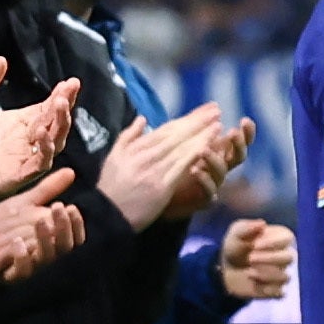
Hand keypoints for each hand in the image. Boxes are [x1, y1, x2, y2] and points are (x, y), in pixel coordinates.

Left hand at [0, 60, 81, 200]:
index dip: (60, 96)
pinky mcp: (16, 176)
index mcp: (12, 123)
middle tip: (68, 89)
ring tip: (59, 104)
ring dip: (59, 123)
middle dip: (64, 105)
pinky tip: (41, 131)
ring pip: (54, 141)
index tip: (70, 82)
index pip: (45, 108)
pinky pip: (39, 163)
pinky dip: (45, 148)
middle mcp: (21, 140)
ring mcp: (21, 158)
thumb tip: (1, 60)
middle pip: (55, 122)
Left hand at [0, 189, 88, 286]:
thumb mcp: (19, 205)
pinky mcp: (3, 276)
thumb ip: (45, 192)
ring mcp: (22, 267)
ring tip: (42, 221)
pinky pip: (19, 273)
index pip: (71, 238)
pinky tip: (18, 242)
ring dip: (46, 240)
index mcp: (45, 241)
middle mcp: (38, 257)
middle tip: (59, 209)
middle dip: (64, 229)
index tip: (71, 207)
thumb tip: (71, 172)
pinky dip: (22, 258)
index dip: (75, 226)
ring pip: (44, 261)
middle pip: (62, 249)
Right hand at [98, 104, 245, 228]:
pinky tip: (208, 147)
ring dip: (201, 135)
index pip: (167, 128)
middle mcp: (145, 154)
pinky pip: (180, 166)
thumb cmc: (110, 188)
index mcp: (136, 147)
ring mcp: (153, 169)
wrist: (106, 214)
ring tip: (218, 125)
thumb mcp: (113, 156)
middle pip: (176, 134)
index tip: (204, 111)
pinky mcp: (160, 185)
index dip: (187, 119)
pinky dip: (194, 154)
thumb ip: (128, 136)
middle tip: (216, 110)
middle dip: (198, 121)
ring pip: (181, 147)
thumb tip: (143, 119)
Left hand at [216, 214, 294, 299]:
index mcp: (278, 238)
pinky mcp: (275, 290)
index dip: (274, 242)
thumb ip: (247, 227)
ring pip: (285, 276)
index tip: (254, 245)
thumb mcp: (236, 233)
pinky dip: (268, 290)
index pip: (288, 238)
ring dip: (266, 274)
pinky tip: (255, 284)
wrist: (224, 269)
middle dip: (270, 258)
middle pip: (289, 257)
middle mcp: (283, 255)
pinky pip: (280, 292)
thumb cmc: (235, 246)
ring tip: (249, 272)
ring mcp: (280, 273)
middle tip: (250, 259)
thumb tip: (262, 223)